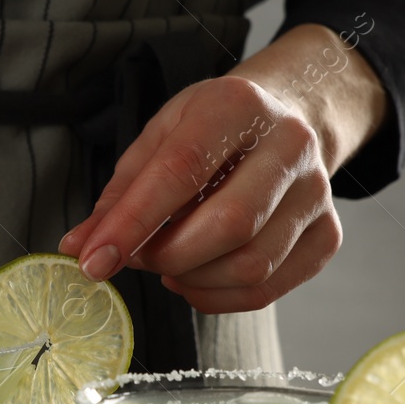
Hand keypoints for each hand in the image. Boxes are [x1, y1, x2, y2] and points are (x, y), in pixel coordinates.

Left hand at [61, 24, 386, 313]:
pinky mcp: (327, 234)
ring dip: (194, 280)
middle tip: (140, 257)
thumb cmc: (212, 131)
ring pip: (251, 265)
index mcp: (237, 105)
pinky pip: (268, 289)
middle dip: (169, 256)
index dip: (132, 224)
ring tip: (170, 264)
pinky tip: (199, 277)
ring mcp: (316, 192)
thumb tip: (78, 248)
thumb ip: (118, 196)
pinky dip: (219, 298)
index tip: (93, 261)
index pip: (181, 171)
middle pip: (229, 225)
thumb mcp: (159, 141)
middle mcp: (289, 145)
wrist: (288, 118)